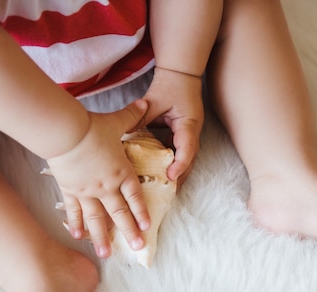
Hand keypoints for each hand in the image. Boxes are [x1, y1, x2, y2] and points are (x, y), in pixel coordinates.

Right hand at [47, 100, 149, 257]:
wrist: (65, 133)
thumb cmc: (92, 127)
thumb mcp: (116, 121)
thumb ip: (132, 115)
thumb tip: (145, 103)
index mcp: (120, 171)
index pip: (135, 196)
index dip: (141, 211)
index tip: (147, 226)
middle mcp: (106, 186)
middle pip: (120, 213)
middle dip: (129, 232)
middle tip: (136, 247)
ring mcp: (87, 192)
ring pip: (97, 219)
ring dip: (102, 237)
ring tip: (107, 254)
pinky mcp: (70, 191)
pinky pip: (74, 211)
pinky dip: (76, 224)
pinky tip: (79, 237)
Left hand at [142, 66, 204, 185]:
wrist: (181, 74)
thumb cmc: (170, 85)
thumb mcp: (153, 101)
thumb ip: (140, 118)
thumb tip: (124, 135)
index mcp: (188, 123)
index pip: (187, 147)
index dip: (179, 164)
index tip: (170, 176)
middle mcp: (193, 132)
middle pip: (189, 160)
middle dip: (180, 176)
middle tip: (166, 191)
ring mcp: (190, 135)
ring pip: (186, 159)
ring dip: (177, 173)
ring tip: (164, 188)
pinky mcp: (183, 135)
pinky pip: (180, 153)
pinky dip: (172, 164)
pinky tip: (160, 174)